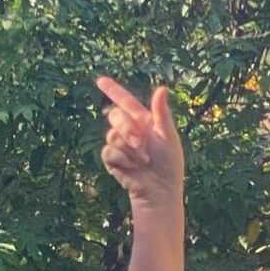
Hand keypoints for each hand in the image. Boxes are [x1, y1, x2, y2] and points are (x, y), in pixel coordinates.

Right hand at [96, 77, 183, 213]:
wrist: (160, 189)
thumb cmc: (169, 164)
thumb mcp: (168, 136)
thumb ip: (161, 113)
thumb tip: (161, 89)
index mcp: (143, 121)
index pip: (125, 101)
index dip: (112, 90)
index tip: (100, 81)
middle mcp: (129, 130)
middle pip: (115, 116)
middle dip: (126, 129)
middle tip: (140, 144)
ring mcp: (119, 145)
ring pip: (111, 135)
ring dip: (129, 149)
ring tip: (143, 161)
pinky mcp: (112, 159)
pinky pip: (108, 151)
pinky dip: (122, 159)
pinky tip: (133, 168)